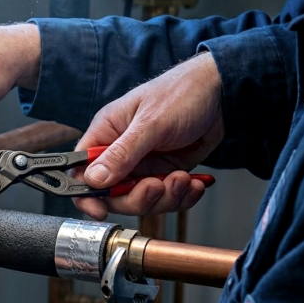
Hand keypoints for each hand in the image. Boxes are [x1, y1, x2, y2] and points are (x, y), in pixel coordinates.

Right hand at [73, 52, 224, 219]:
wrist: (222, 93)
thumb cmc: (182, 93)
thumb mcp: (151, 123)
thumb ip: (122, 153)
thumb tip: (94, 179)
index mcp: (106, 134)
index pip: (81, 171)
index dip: (85, 194)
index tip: (99, 209)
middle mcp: (121, 152)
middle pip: (113, 194)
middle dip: (137, 197)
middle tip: (157, 186)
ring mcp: (143, 165)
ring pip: (142, 200)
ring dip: (165, 197)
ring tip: (183, 180)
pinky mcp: (165, 172)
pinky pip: (166, 197)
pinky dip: (182, 196)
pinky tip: (194, 182)